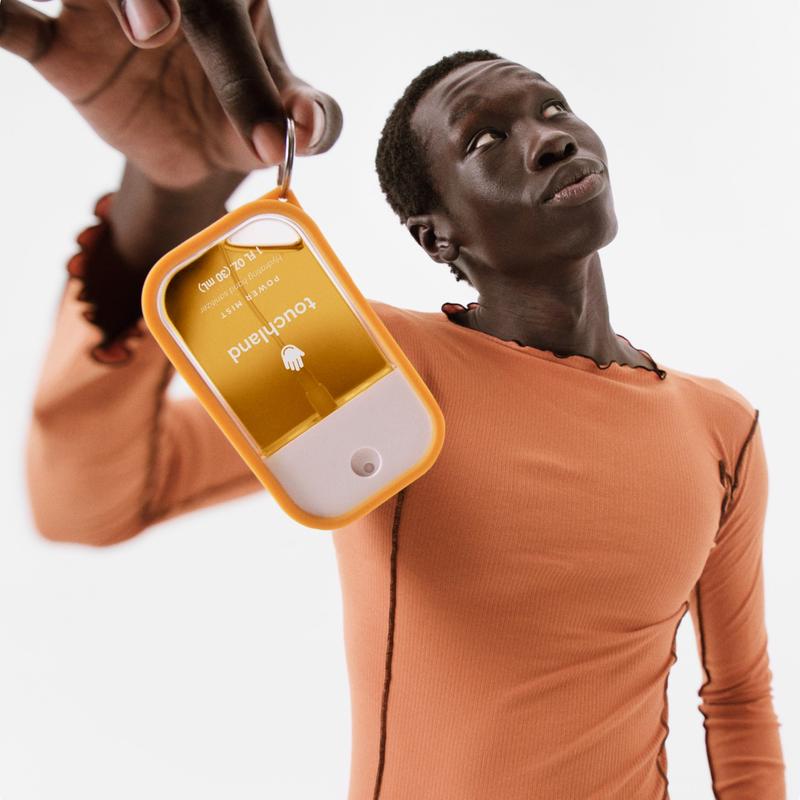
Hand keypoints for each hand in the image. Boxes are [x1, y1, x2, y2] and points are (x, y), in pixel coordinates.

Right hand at [0, 0, 343, 188]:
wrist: (192, 148)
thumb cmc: (240, 116)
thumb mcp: (278, 122)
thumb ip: (303, 116)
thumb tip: (309, 127)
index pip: (231, 15)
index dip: (246, 70)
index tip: (265, 134)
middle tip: (158, 30)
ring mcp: (107, 12)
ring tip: (136, 29)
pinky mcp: (61, 49)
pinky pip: (20, 26)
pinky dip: (4, 16)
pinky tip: (2, 14)